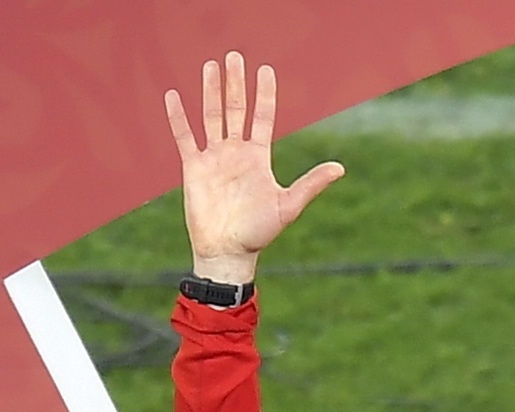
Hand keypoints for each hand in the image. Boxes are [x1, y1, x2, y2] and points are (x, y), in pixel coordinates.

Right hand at [169, 53, 340, 280]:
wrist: (228, 252)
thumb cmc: (259, 233)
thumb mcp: (288, 205)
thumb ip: (311, 184)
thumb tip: (340, 168)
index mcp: (258, 156)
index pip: (262, 116)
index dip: (264, 93)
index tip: (265, 70)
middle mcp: (236, 152)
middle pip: (235, 109)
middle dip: (235, 83)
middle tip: (235, 56)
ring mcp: (214, 158)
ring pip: (211, 116)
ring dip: (211, 91)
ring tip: (211, 65)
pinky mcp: (193, 168)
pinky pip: (185, 137)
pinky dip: (178, 118)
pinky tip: (174, 96)